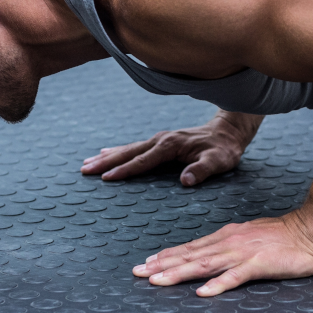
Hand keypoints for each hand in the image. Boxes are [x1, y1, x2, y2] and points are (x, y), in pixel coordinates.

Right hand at [80, 112, 259, 185]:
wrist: (228, 131)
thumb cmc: (224, 150)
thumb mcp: (218, 161)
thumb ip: (202, 170)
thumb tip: (186, 181)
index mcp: (171, 145)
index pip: (144, 160)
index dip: (125, 170)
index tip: (107, 178)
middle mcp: (161, 140)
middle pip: (129, 152)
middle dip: (106, 162)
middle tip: (85, 170)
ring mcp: (159, 139)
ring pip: (128, 148)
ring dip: (107, 156)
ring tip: (86, 164)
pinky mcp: (160, 141)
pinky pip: (134, 147)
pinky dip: (118, 151)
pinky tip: (106, 153)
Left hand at [132, 213, 312, 295]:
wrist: (311, 229)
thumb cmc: (283, 236)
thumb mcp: (249, 236)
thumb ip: (229, 245)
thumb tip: (209, 254)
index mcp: (226, 237)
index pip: (190, 247)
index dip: (166, 255)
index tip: (146, 263)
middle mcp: (228, 243)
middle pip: (189, 255)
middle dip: (161, 265)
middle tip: (137, 273)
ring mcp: (242, 253)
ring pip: (203, 265)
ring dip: (178, 273)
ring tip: (157, 281)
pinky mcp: (258, 264)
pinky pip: (234, 277)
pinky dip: (217, 285)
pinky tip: (202, 293)